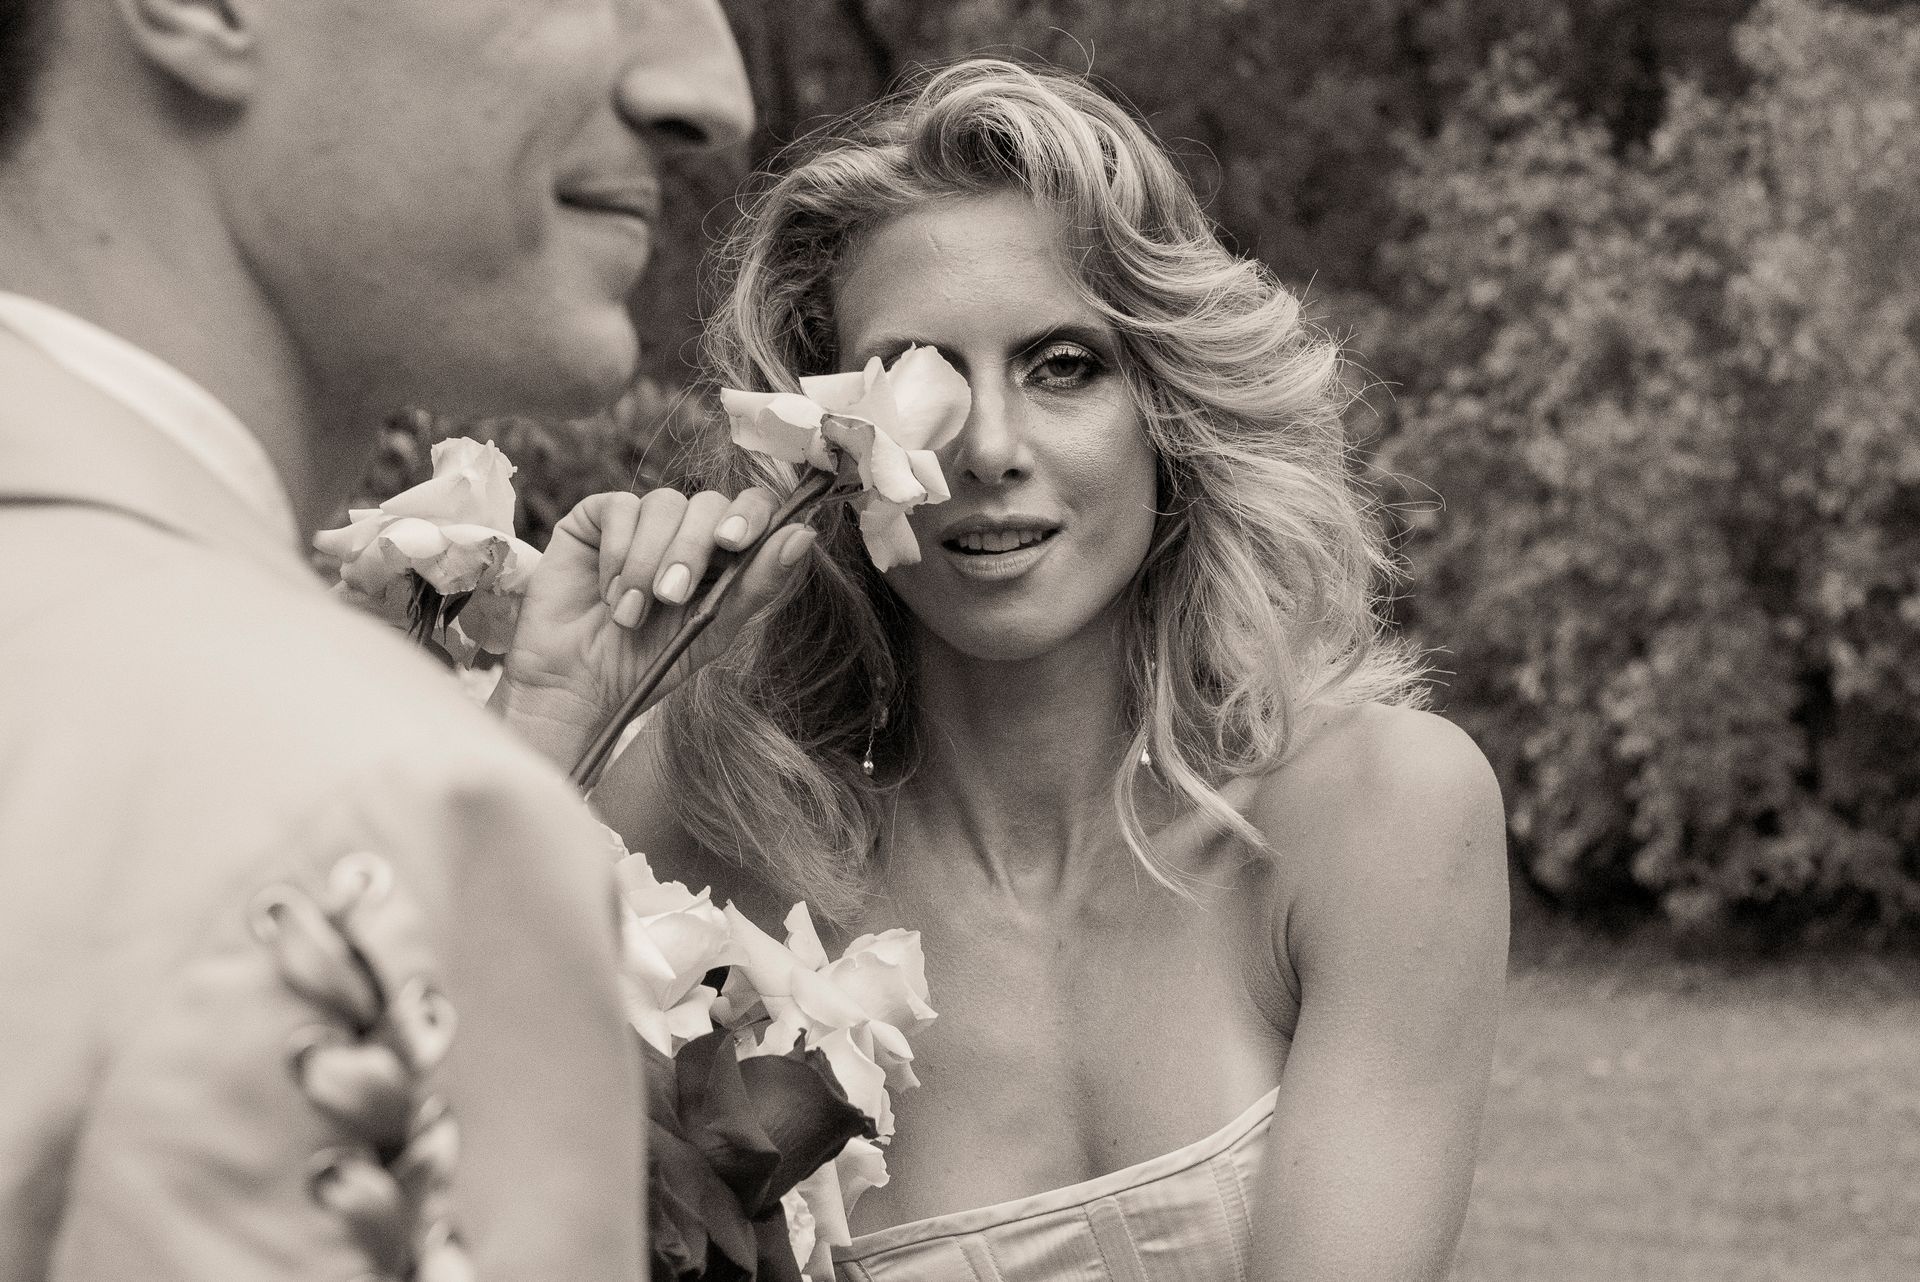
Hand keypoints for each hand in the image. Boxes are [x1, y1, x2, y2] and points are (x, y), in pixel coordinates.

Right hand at [493, 487, 814, 767]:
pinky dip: (618, 552)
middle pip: (709, 504)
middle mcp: (686, 530)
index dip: (751, 514)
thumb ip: (758, 583)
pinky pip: (621, 508)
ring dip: (649, 562)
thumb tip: (805, 534)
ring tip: (630, 614)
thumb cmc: (648, 661)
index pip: (754, 508)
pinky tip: (609, 592)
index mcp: (723, 554)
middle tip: (672, 596)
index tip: (735, 542)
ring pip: (664, 504)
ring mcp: (642, 521)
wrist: (578, 684)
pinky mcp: (597, 518)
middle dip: (693, 550)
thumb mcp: (713, 630)